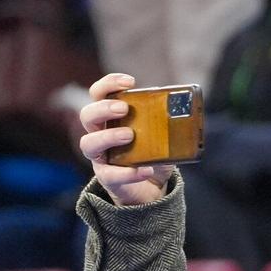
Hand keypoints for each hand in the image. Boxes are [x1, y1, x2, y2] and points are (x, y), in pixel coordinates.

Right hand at [78, 73, 173, 205]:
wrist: (151, 189)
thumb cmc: (152, 155)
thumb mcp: (161, 137)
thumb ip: (166, 124)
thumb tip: (183, 111)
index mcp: (110, 118)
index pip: (98, 94)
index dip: (108, 84)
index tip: (129, 82)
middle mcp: (99, 134)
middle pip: (87, 115)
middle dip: (103, 108)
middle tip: (123, 108)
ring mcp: (100, 157)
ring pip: (88, 143)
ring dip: (108, 136)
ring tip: (129, 135)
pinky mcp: (108, 178)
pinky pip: (111, 174)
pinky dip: (129, 172)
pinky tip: (146, 169)